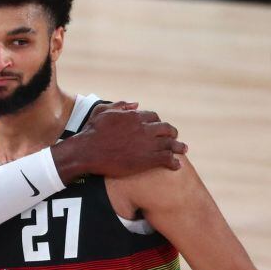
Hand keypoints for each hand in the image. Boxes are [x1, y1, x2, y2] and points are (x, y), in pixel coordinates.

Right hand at [56, 102, 186, 179]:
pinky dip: (174, 162)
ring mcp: (147, 144)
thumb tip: (136, 103)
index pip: (154, 117)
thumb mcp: (103, 111)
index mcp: (135, 116)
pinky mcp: (147, 160)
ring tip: (183, 150)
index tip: (159, 127)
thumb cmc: (91, 131)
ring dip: (178, 147)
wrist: (87, 151)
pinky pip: (167, 159)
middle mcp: (145, 128)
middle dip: (172, 133)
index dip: (158, 122)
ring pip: (170, 144)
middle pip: (166, 129)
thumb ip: (120, 105)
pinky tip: (176, 165)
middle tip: (174, 137)